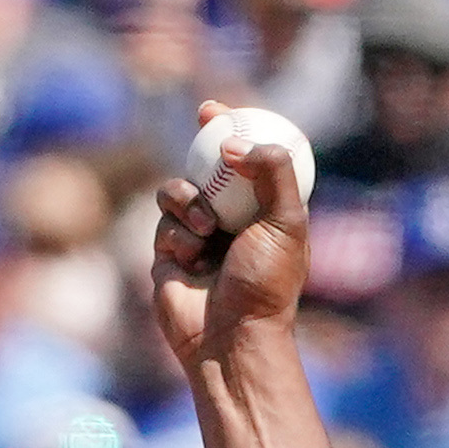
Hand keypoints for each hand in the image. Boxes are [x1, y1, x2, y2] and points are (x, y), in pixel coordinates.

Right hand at [150, 102, 310, 377]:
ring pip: (178, 190)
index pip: (252, 164)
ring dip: (188, 199)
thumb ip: (272, 174)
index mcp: (266, 216)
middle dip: (204, 140)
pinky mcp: (170, 254)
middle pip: (209, 167)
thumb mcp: (285, 223)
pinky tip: (192, 260)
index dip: (238, 133)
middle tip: (205, 117)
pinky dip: (176, 233)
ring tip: (207, 228)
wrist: (230, 337)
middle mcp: (233, 222)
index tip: (225, 110)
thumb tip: (235, 144)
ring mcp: (199, 237)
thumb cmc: (267, 284)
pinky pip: (163, 222)